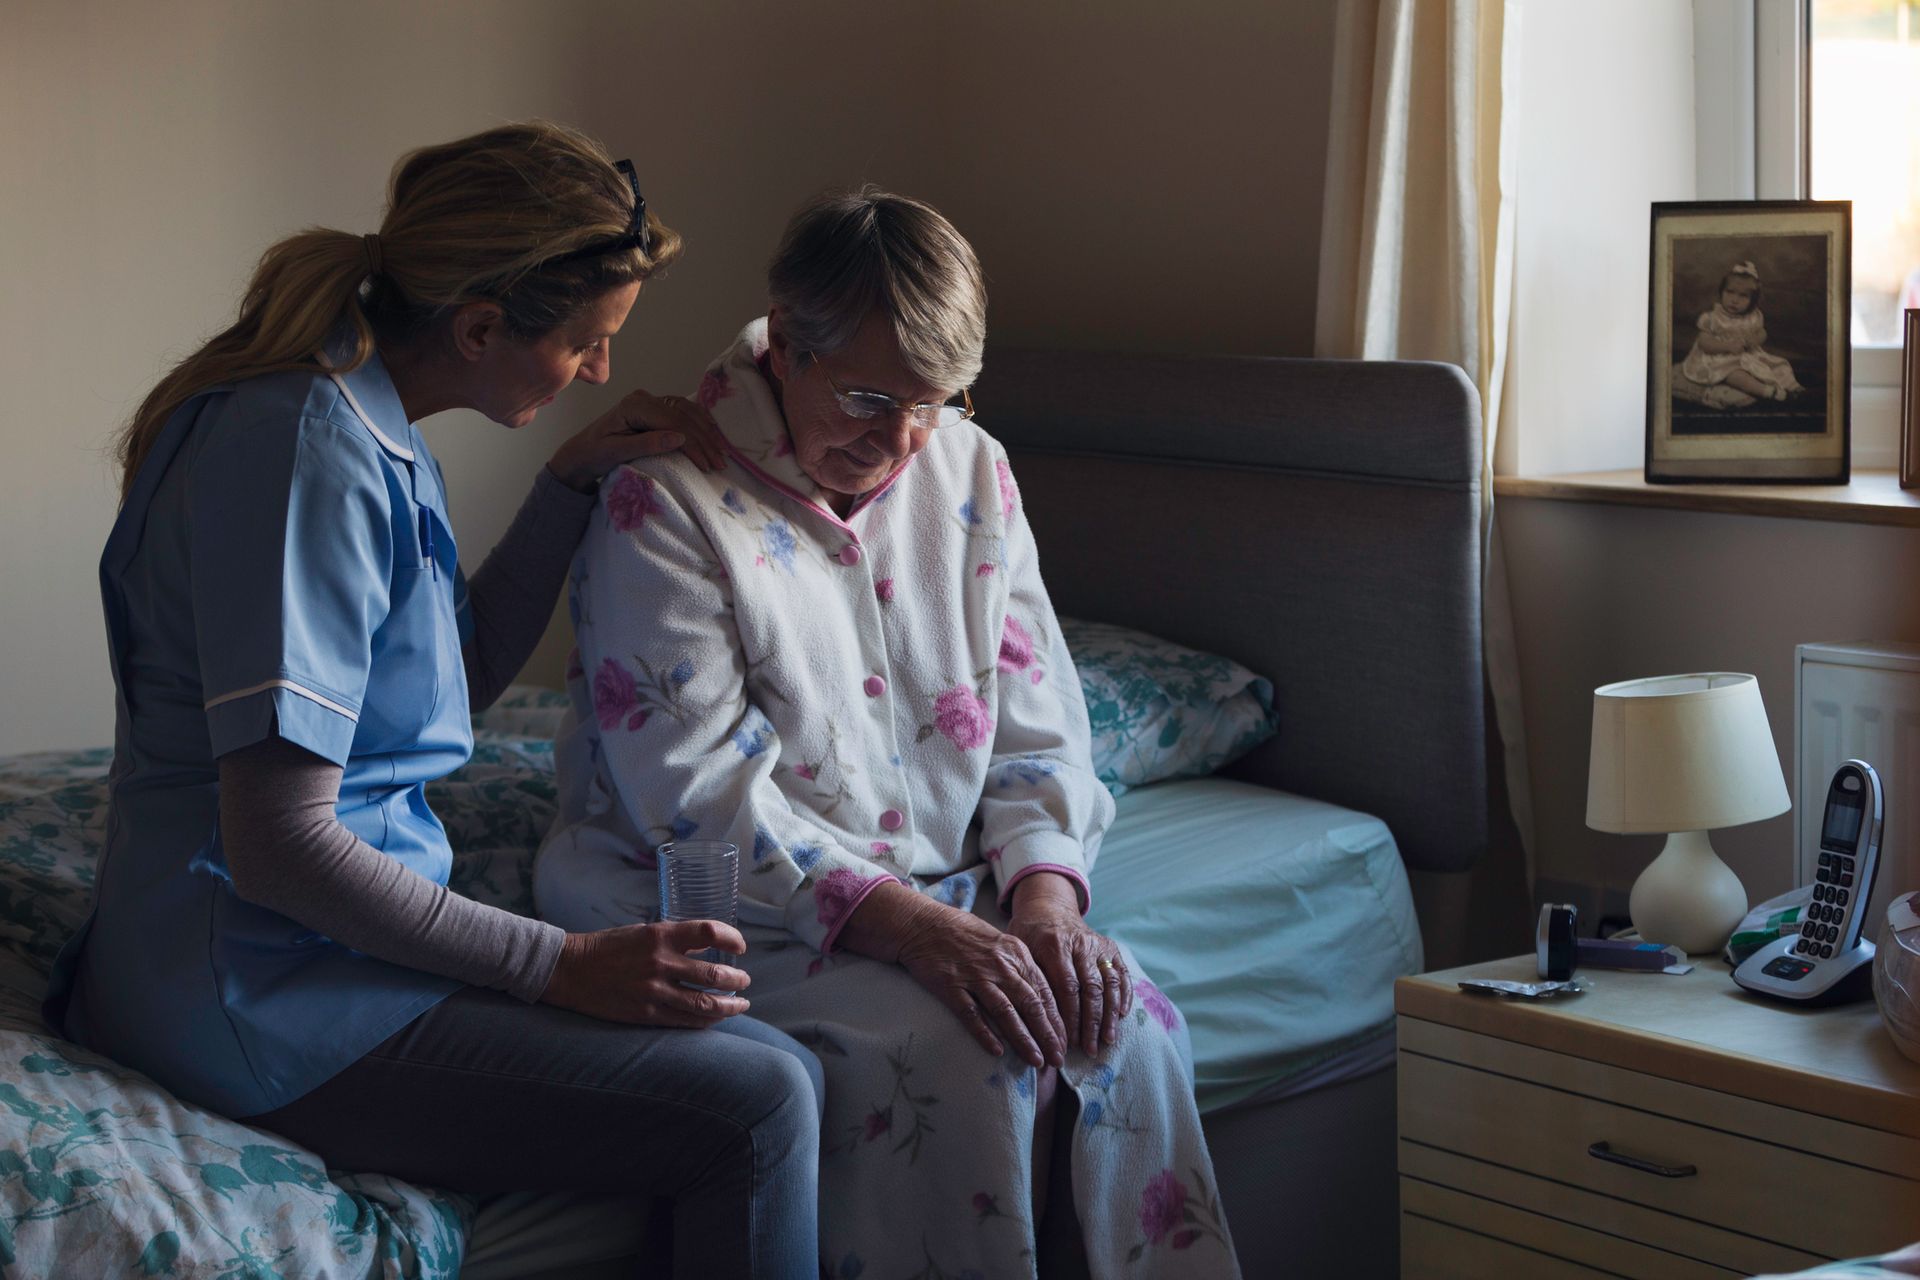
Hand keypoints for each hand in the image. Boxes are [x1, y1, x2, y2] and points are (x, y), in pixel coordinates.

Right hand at [540, 919, 749, 1027]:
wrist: (570, 970)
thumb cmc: (608, 947)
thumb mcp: (643, 932)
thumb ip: (675, 939)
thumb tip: (708, 947)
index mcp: (660, 935)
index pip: (709, 932)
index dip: (732, 939)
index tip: (741, 947)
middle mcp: (660, 962)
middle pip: (714, 974)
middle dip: (737, 979)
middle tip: (745, 981)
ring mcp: (653, 991)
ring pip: (704, 1003)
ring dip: (729, 1005)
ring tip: (741, 1004)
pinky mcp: (645, 1014)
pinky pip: (684, 1020)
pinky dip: (705, 1020)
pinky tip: (715, 1019)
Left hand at [547, 389, 727, 490]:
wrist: (580, 453)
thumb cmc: (595, 454)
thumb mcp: (617, 453)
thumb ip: (647, 444)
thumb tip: (680, 438)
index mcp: (634, 405)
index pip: (672, 422)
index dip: (693, 443)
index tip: (707, 464)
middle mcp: (644, 398)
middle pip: (683, 415)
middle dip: (704, 439)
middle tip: (719, 462)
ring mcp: (650, 401)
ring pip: (687, 410)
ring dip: (706, 430)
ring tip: (720, 451)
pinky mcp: (654, 409)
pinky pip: (683, 411)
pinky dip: (700, 422)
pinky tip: (711, 434)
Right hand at [894, 907, 1066, 1068]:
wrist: (923, 924)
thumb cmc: (963, 933)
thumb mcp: (999, 942)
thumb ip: (1019, 966)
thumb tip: (1039, 996)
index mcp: (1016, 953)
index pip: (1044, 991)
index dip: (1057, 1019)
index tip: (1065, 1041)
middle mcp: (1000, 965)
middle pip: (1031, 1004)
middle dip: (1048, 1035)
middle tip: (1058, 1059)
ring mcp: (975, 976)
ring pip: (1006, 1012)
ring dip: (1023, 1039)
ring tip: (1036, 1061)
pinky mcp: (951, 986)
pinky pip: (972, 1014)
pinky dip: (985, 1034)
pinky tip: (997, 1051)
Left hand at [1008, 874, 1131, 1054]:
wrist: (1048, 907)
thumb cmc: (1028, 935)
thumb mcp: (1018, 949)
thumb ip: (1026, 977)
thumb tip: (1027, 1019)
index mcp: (1055, 945)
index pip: (1067, 988)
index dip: (1070, 1017)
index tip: (1067, 1042)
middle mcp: (1080, 944)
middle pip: (1090, 989)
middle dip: (1091, 1023)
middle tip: (1088, 1049)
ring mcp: (1098, 945)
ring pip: (1109, 984)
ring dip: (1109, 1015)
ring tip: (1107, 1040)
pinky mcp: (1111, 947)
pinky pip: (1122, 973)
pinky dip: (1124, 995)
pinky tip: (1122, 1016)